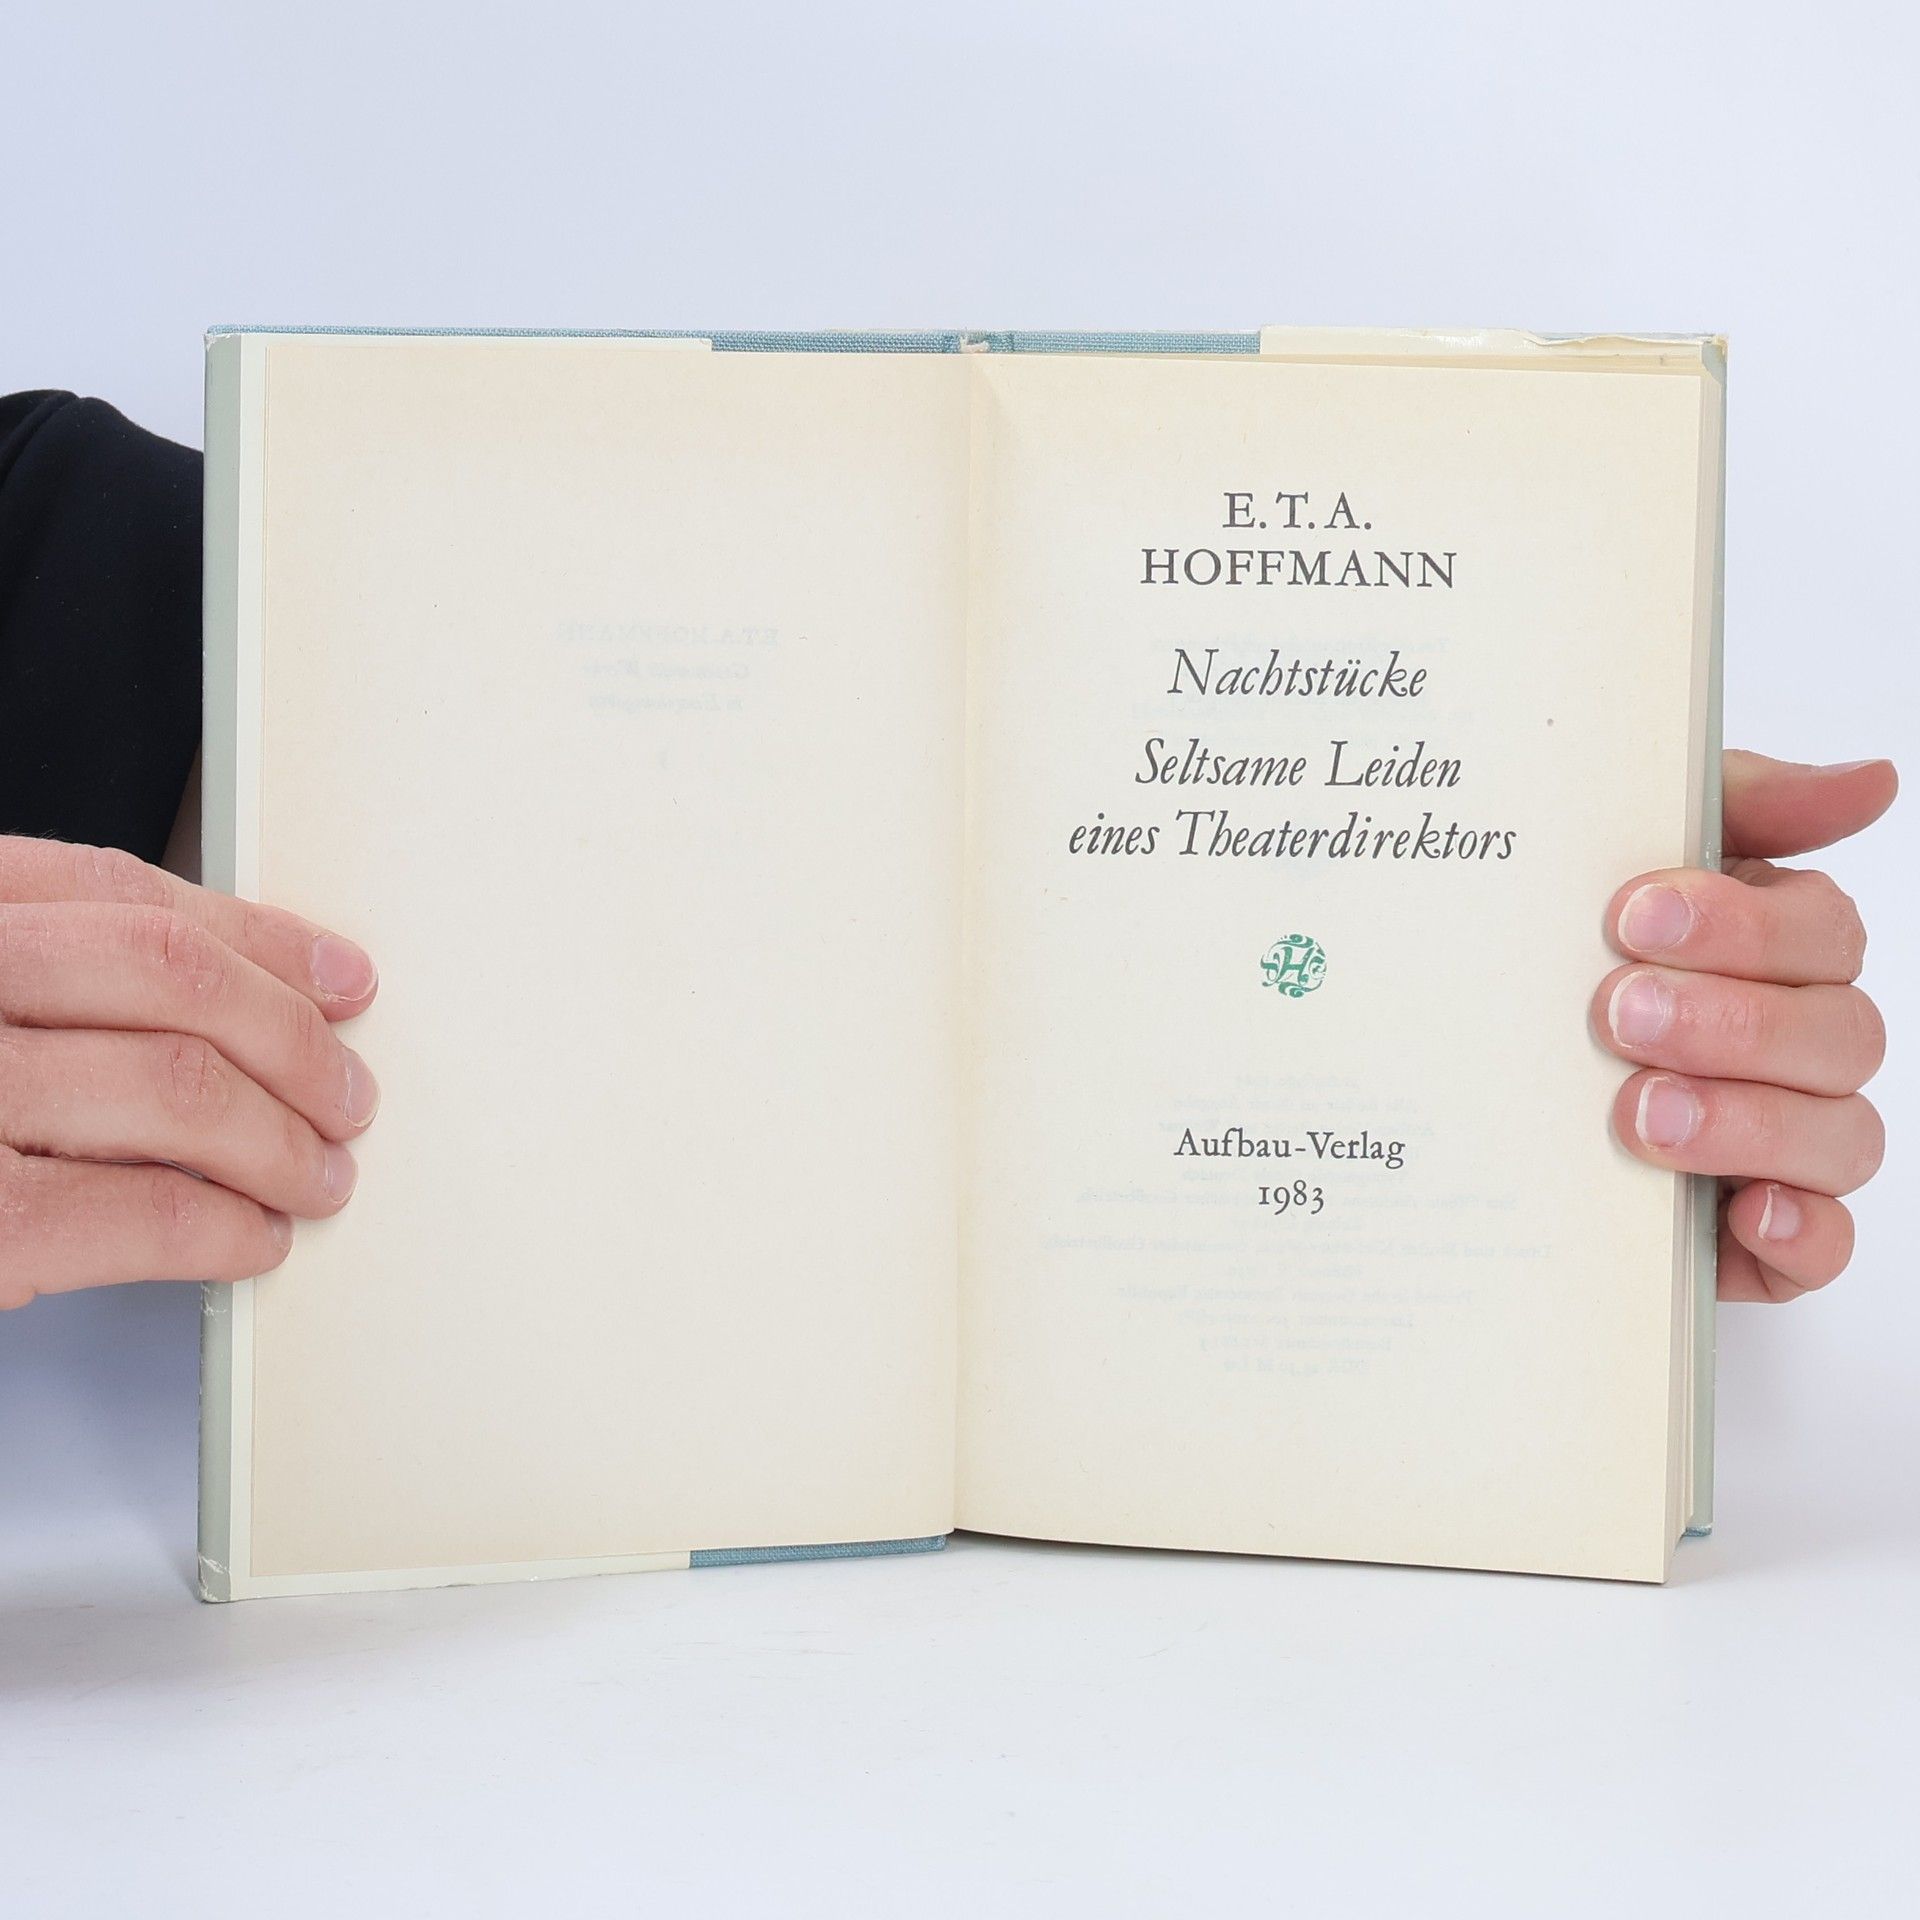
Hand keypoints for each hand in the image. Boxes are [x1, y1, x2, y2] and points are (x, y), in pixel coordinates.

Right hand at [0, 838, 378, 1308]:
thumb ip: (35, 976)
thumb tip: (232, 993)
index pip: (121, 893)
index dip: (257, 936)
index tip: (336, 976)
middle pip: (171, 978)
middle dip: (292, 1041)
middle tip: (346, 1093)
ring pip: (178, 1087)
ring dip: (283, 1141)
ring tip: (316, 1174)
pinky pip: (141, 1209)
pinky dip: (224, 1226)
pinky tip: (250, 1238)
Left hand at [1594, 752, 1894, 1301]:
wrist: (1462, 1076)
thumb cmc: (1561, 952)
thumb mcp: (1616, 851)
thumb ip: (1736, 804)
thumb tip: (1871, 779)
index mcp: (1775, 951)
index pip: (1822, 932)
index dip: (1743, 925)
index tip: (1634, 914)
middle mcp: (1796, 1046)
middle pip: (1838, 1035)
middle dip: (1732, 1023)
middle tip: (1619, 1016)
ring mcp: (1785, 1145)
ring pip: (1838, 1137)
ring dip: (1746, 1122)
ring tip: (1637, 1113)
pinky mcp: (1756, 1238)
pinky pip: (1822, 1247)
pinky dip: (1798, 1234)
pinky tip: (1745, 1213)